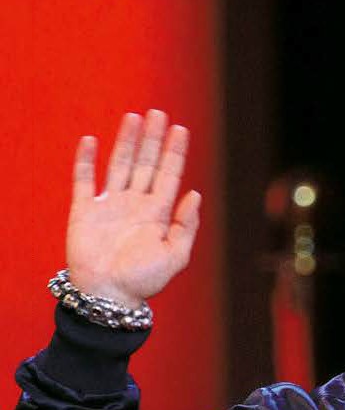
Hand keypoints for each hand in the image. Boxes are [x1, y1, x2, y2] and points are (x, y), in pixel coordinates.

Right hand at [65, 109, 200, 307]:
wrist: (106, 296)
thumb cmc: (142, 281)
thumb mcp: (174, 258)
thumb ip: (186, 227)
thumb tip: (195, 194)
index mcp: (157, 215)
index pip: (168, 176)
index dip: (174, 153)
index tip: (180, 129)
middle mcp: (134, 205)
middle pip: (145, 164)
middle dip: (153, 140)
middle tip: (158, 113)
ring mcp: (109, 206)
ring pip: (119, 165)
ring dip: (126, 142)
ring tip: (134, 117)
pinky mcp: (85, 210)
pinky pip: (85, 180)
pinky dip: (86, 161)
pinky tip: (91, 141)